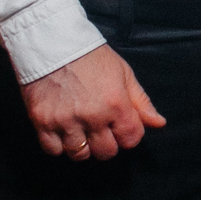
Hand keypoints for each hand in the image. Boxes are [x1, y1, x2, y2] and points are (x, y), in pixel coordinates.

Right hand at [20, 43, 166, 160]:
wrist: (53, 44)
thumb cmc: (92, 57)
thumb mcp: (124, 74)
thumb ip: (141, 102)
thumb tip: (158, 123)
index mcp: (116, 103)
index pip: (131, 139)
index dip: (129, 136)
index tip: (122, 128)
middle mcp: (92, 115)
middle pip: (106, 152)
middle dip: (108, 144)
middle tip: (101, 130)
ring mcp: (65, 120)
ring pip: (79, 154)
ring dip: (83, 147)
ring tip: (82, 130)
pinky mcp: (42, 121)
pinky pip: (52, 150)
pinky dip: (59, 145)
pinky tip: (64, 131)